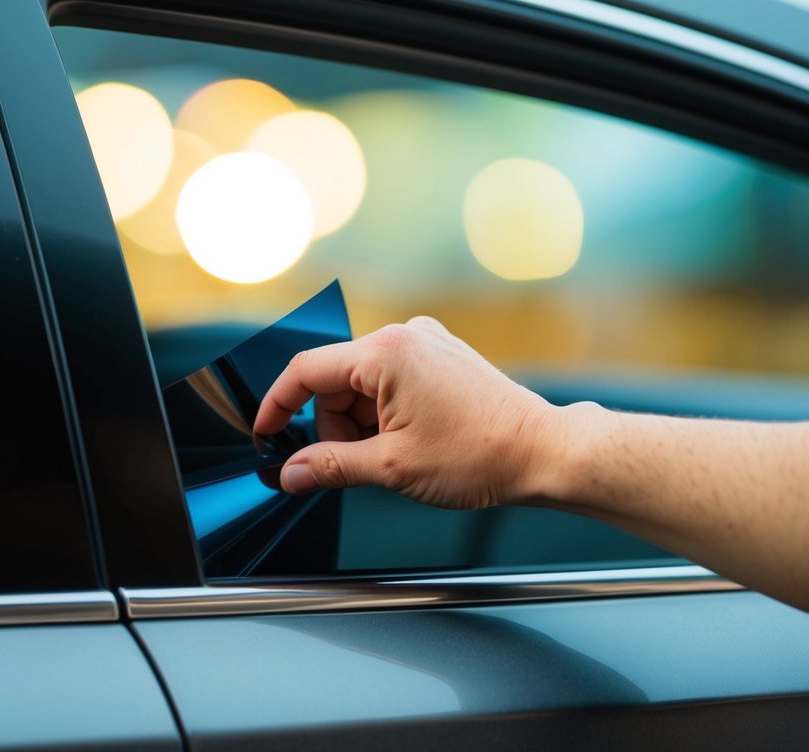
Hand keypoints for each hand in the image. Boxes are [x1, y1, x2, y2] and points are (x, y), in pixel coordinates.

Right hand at [253, 317, 558, 508]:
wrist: (543, 453)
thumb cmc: (480, 455)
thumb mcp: (392, 467)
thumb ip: (331, 466)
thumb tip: (290, 474)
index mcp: (387, 352)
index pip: (306, 371)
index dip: (278, 406)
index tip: (265, 435)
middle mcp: (404, 335)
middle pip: (335, 381)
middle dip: (333, 426)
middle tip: (356, 465)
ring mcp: (425, 343)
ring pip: (361, 384)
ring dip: (361, 423)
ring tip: (394, 457)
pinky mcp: (440, 356)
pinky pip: (389, 381)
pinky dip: (383, 413)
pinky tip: (407, 441)